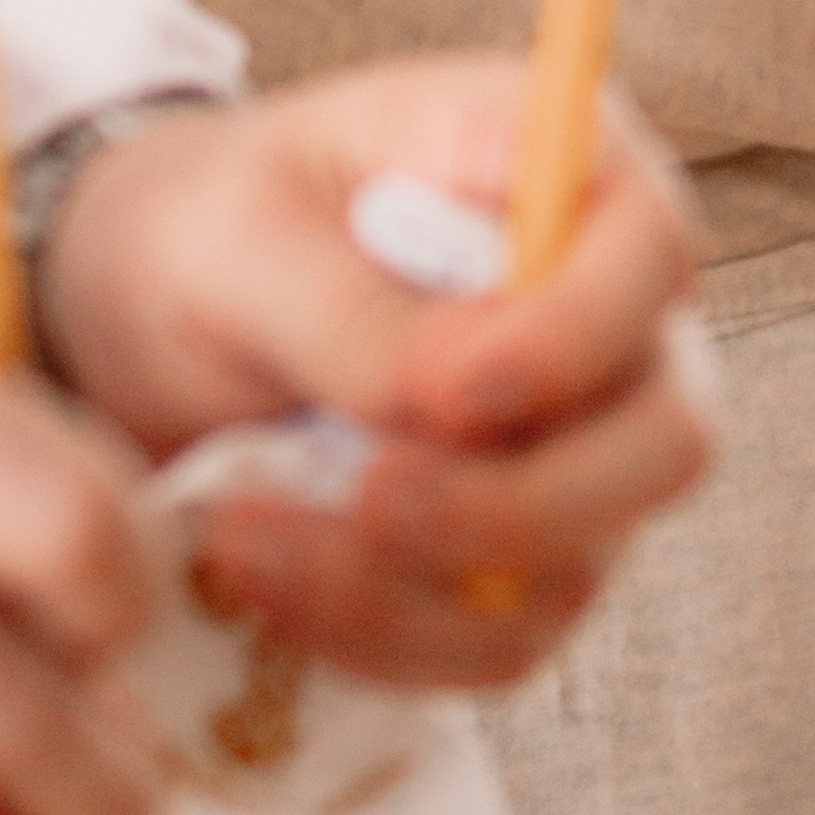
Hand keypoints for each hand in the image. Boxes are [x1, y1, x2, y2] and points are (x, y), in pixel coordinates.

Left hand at [38, 62, 711, 690]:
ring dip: (413, 584)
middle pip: (666, 438)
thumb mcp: (242, 233)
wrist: (148, 314)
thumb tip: (436, 409)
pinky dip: (379, 636)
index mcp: (564, 172)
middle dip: (522, 503)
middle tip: (368, 499)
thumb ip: (348, 307)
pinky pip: (495, 642)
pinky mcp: (517, 559)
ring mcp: (573, 451)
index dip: (576, 334)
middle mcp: (602, 318)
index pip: (654, 250)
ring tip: (245, 534)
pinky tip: (263, 576)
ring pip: (579, 564)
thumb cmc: (210, 226)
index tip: (445, 391)